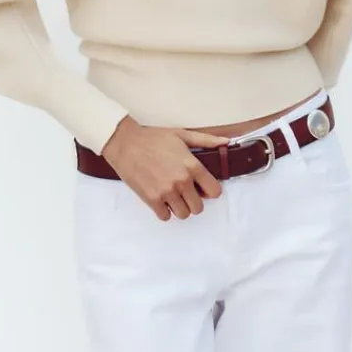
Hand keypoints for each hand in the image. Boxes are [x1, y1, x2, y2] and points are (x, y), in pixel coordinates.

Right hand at [100, 117, 231, 219]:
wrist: (125, 143)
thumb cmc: (152, 138)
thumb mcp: (181, 135)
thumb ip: (206, 140)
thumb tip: (226, 142)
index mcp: (192, 166)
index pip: (214, 191)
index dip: (210, 191)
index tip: (203, 188)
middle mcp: (182, 181)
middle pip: (199, 207)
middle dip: (194, 201)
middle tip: (185, 193)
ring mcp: (166, 192)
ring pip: (183, 214)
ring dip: (180, 208)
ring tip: (173, 197)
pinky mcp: (151, 199)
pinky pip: (165, 217)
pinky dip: (164, 211)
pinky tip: (161, 200)